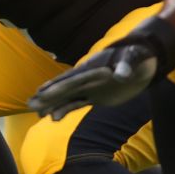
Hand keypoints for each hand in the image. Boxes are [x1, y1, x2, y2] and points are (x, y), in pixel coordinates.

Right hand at [28, 16, 174, 119]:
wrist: (143, 60)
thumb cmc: (137, 55)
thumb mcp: (133, 58)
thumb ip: (125, 66)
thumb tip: (120, 75)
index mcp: (91, 69)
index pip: (72, 79)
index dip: (57, 85)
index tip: (42, 91)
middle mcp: (86, 78)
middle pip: (64, 88)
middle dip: (48, 96)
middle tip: (31, 104)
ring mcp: (89, 87)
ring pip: (66, 97)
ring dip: (52, 104)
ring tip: (36, 113)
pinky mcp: (96, 96)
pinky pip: (76, 103)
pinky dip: (65, 110)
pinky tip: (53, 118)